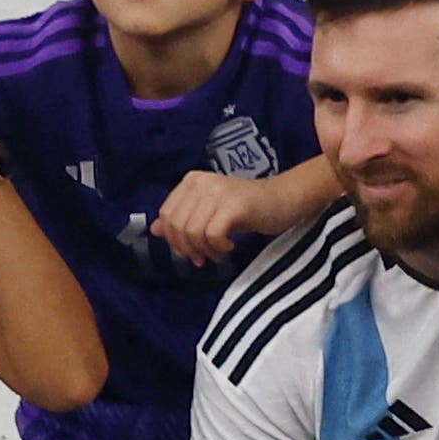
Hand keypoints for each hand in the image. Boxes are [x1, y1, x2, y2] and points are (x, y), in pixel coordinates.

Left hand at [152, 170, 269, 267]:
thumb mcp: (210, 214)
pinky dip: (218, 247)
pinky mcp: (233, 205)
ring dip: (204, 250)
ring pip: (192, 231)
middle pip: (177, 225)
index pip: (167, 214)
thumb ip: (182, 219)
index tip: (190, 252)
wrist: (284, 200)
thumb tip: (155, 229)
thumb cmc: (247, 209)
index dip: (174, 239)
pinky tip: (230, 247)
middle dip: (188, 248)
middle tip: (203, 258)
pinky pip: (212, 234)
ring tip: (218, 253)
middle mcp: (202, 182)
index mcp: (192, 181)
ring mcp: (217, 192)